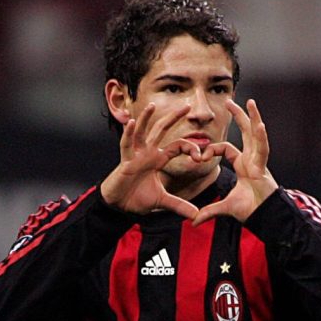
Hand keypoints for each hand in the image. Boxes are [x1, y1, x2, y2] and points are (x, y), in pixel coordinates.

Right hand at [100, 100, 205, 218]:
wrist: (120, 206)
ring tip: (151, 106)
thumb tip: (196, 215)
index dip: (191, 148)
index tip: (201, 157)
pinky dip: (129, 134)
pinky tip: (131, 122)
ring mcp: (136, 155)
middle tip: (187, 105)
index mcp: (159, 159)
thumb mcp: (163, 201)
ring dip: (146, 118)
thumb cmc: (137, 198)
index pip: (178, 146)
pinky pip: (126, 145)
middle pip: (161, 130)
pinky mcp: (125, 161)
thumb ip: (180, 206)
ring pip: (142, 132)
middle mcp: (148, 152)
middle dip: (174, 117)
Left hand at [192, 99, 277, 224]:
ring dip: (253, 118)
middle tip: (230, 101)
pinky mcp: (263, 168)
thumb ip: (209, 211)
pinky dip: (261, 137)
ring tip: (250, 102)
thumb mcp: (225, 208)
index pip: (226, 148)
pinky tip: (260, 124)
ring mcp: (259, 162)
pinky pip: (263, 149)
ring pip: (256, 135)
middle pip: (245, 133)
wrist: (263, 218)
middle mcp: (252, 159)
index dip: (212, 150)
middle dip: (238, 116)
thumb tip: (193, 221)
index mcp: (243, 165)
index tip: (200, 156)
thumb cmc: (250, 210)